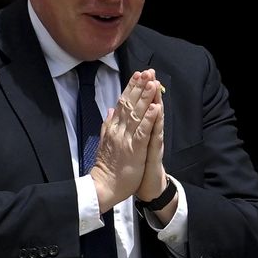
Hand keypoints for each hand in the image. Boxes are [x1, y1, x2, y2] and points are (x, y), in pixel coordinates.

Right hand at [90, 69, 160, 210]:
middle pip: (130, 104)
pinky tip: (155, 108)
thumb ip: (107, 125)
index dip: (131, 88)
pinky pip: (143, 132)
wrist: (103, 187)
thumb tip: (109, 109)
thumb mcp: (104, 142)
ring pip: (137, 114)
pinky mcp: (135, 149)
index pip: (123, 103)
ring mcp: (127, 138)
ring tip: (153, 82)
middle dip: (139, 87)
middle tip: (148, 71)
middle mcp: (119, 130)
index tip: (138, 74)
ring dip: (145, 97)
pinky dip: (149, 119)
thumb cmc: (107, 167)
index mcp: (113, 128)